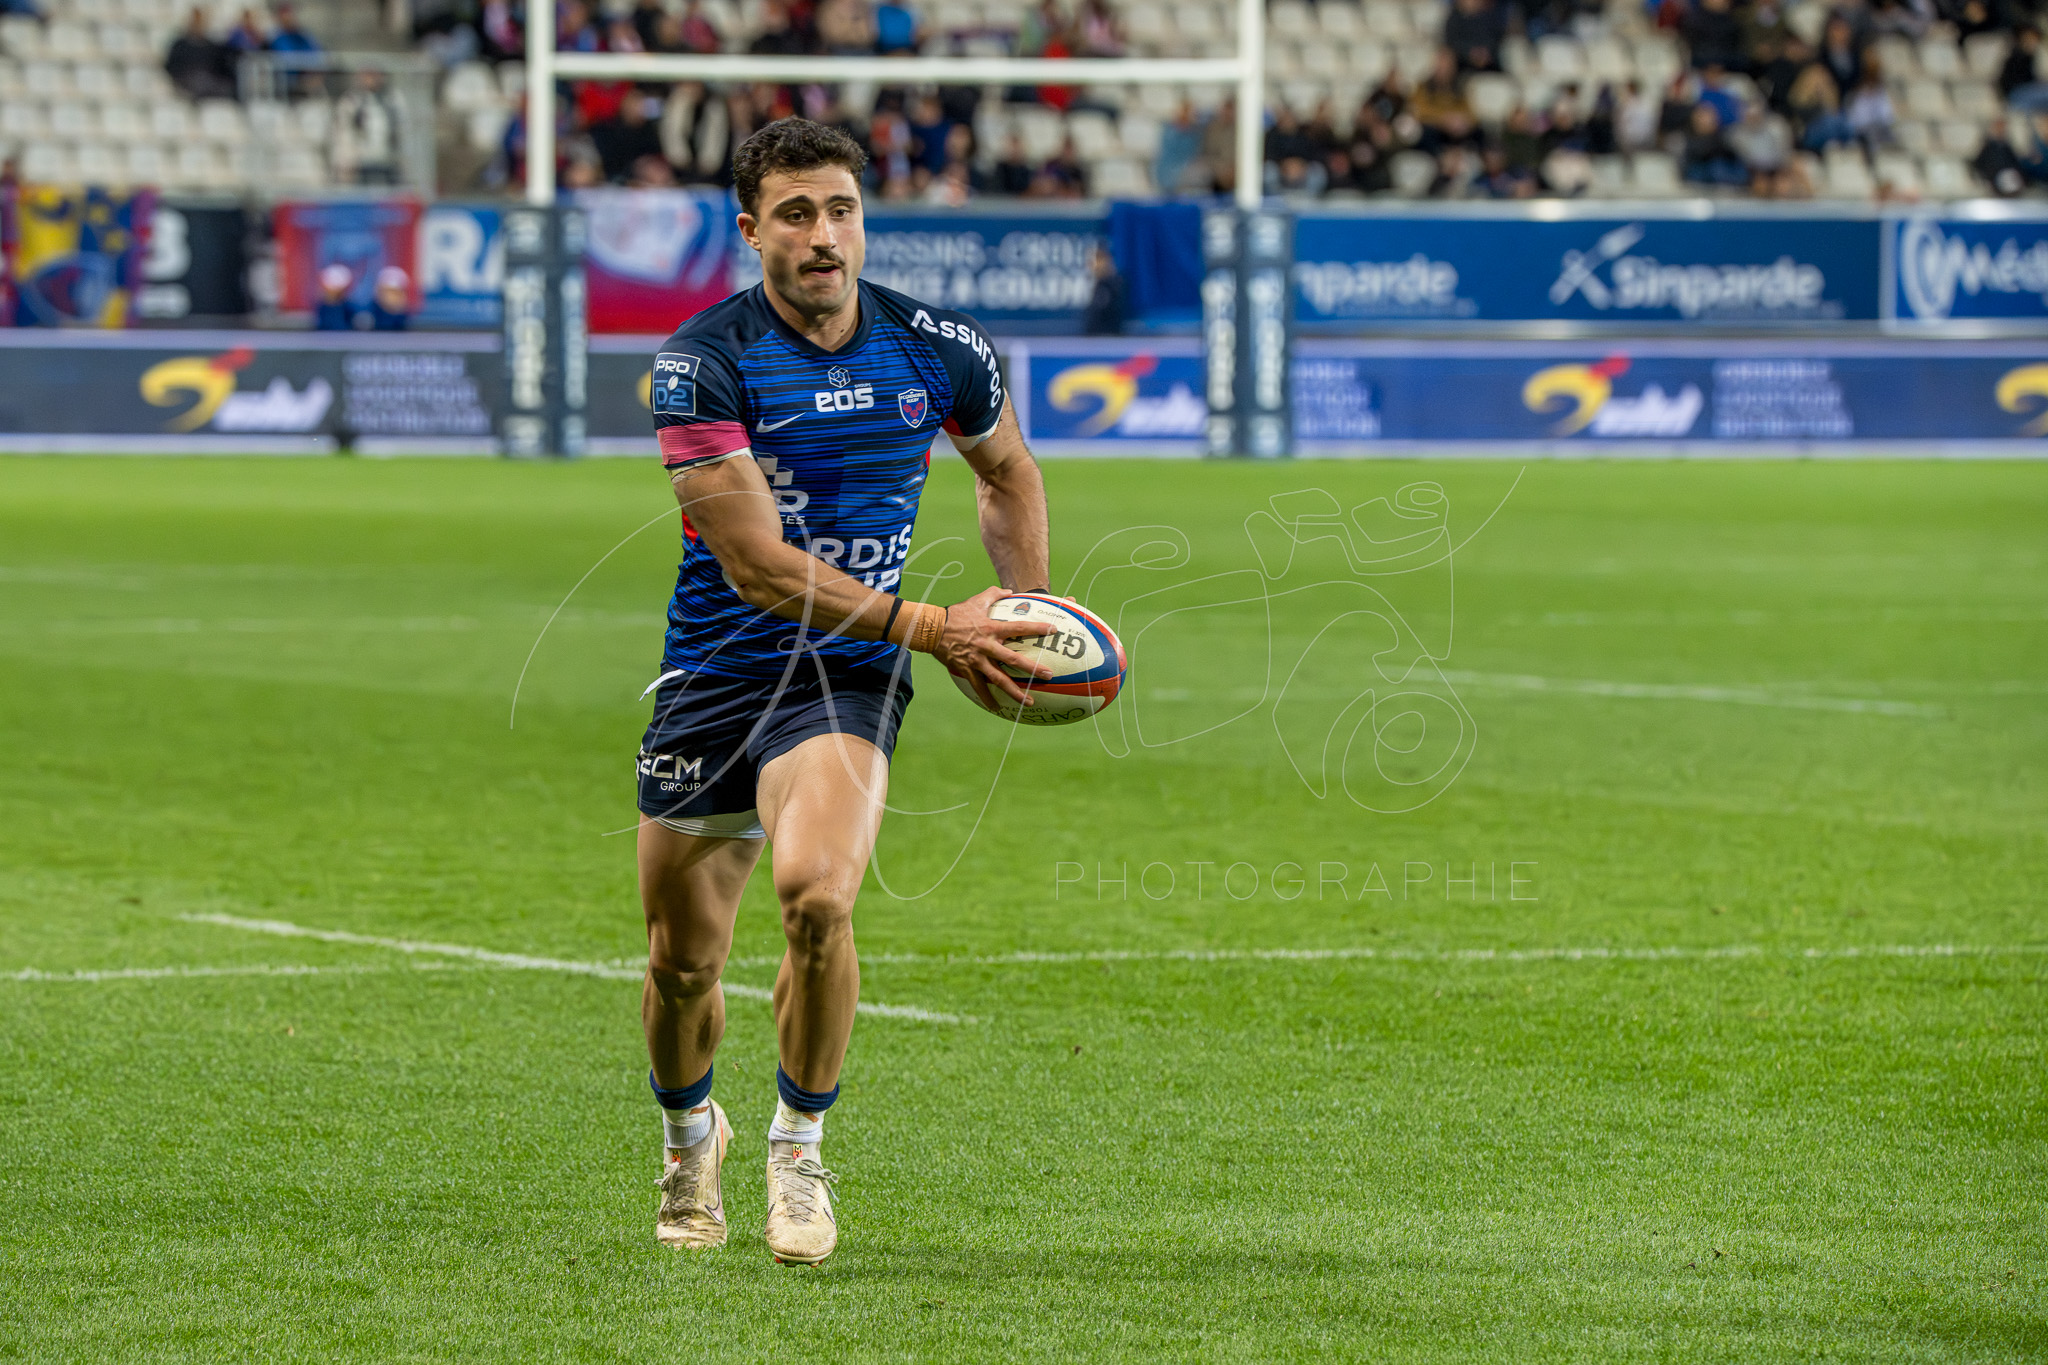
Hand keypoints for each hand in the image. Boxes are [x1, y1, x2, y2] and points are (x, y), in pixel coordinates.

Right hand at [934, 585, 1055, 704]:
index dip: (1037, 628)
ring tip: (1030, 701)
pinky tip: (997, 708)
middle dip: (1032, 668)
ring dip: (1015, 691)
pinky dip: (988, 698)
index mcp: (992, 628)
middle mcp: (987, 646)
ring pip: (999, 679)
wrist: (933, 629)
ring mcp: (977, 660)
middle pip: (1013, 659)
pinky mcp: (967, 670)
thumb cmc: (956, 613)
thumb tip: (1009, 591)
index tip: (1053, 630)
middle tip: (1048, 675)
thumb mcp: (977, 600)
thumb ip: (995, 594)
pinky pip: (979, 687)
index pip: (1019, 628)